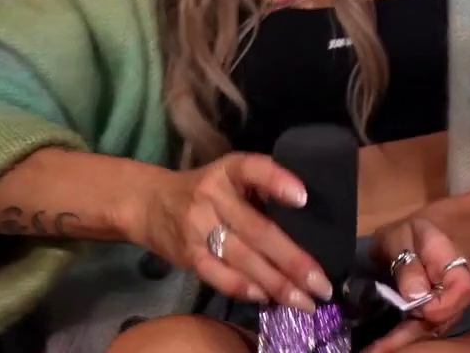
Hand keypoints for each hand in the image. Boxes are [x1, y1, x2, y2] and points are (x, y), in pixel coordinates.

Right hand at [120, 152, 330, 312]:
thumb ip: (263, 191)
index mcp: (229, 170)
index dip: (278, 182)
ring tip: (305, 300)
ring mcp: (198, 228)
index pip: (254, 169)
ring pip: (243, 259)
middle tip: (321, 282)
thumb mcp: (232, 176)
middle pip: (257, 230)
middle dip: (293, 260)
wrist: (148, 203)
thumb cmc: (206, 189)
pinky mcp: (188, 255)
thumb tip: (311, 221)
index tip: (303, 199)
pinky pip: (218, 276)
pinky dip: (244, 288)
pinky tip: (267, 298)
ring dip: (277, 284)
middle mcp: (213, 197)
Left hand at [363, 215, 469, 352]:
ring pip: (429, 333)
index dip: (444, 304)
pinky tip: (378, 348)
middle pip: (444, 321)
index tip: (417, 308)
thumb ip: (410, 265)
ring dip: (402, 344)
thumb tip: (416, 295)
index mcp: (457, 267)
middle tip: (378, 348)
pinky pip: (418, 335)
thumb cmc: (410, 236)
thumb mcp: (404, 237)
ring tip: (374, 350)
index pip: (463, 290)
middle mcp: (456, 296)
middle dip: (411, 337)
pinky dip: (398, 343)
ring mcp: (444, 312)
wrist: (416, 243)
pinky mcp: (429, 322)